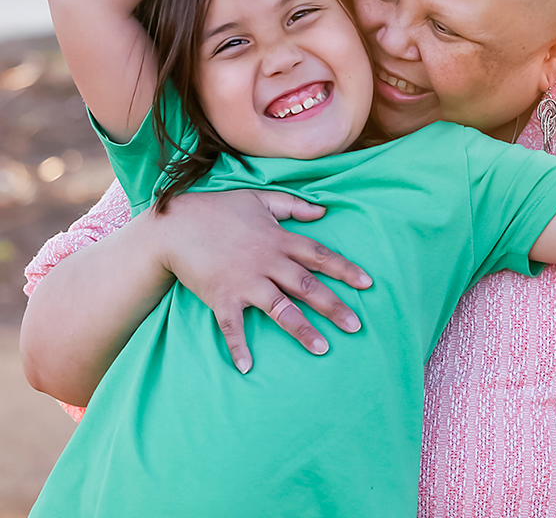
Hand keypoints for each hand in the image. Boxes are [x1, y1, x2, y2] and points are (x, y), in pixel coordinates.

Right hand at [153, 189, 372, 371]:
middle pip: (307, 286)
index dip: (345, 269)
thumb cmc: (219, 208)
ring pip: (280, 308)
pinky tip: (247, 367)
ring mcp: (245, 281)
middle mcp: (268, 262)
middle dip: (334, 306)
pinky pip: (232, 326)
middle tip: (356, 325)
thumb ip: (293, 206)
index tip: (368, 283)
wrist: (175, 224)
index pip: (320, 255)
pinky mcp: (221, 297)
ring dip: (302, 329)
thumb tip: (323, 211)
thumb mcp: (260, 199)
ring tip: (323, 348)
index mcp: (279, 239)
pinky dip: (238, 346)